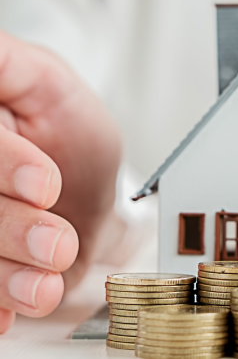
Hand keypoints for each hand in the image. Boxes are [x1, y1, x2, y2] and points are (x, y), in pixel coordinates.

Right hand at [0, 31, 120, 332]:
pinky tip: (6, 317)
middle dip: (9, 228)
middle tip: (57, 243)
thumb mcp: (47, 82)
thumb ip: (8, 65)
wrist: (85, 188)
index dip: (3, 163)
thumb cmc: (67, 129)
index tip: (46, 183)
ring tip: (44, 287)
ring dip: (3, 277)